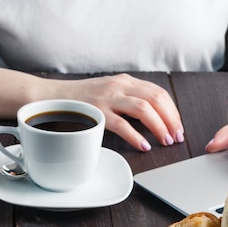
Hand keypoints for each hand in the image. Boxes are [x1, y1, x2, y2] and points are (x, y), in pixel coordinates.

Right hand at [54, 74, 184, 150]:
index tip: (177, 126)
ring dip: (159, 127)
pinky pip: (122, 125)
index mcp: (124, 81)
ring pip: (144, 109)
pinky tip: (143, 145)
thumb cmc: (79, 99)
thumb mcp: (107, 92)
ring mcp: (108, 98)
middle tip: (176, 136)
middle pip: (156, 99)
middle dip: (171, 119)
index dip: (172, 111)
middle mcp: (119, 86)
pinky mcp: (97, 112)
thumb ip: (127, 99)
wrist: (50, 97)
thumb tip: (151, 117)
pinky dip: (136, 137)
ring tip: (165, 141)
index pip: (158, 92)